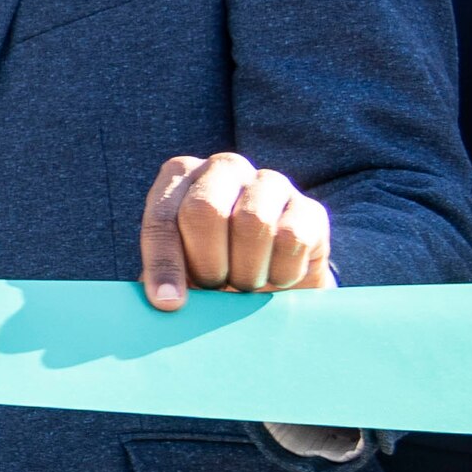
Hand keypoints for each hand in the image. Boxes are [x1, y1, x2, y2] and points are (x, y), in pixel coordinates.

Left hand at [136, 153, 333, 309]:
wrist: (270, 280)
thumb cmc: (211, 268)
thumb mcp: (178, 268)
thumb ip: (162, 275)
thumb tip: (164, 300)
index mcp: (180, 176)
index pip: (163, 218)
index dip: (163, 264)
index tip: (169, 303)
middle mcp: (224, 168)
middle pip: (205, 209)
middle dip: (207, 262)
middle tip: (214, 285)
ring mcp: (270, 182)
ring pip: (252, 222)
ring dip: (245, 270)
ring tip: (244, 283)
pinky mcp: (309, 208)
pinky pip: (291, 239)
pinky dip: (280, 272)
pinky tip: (276, 278)